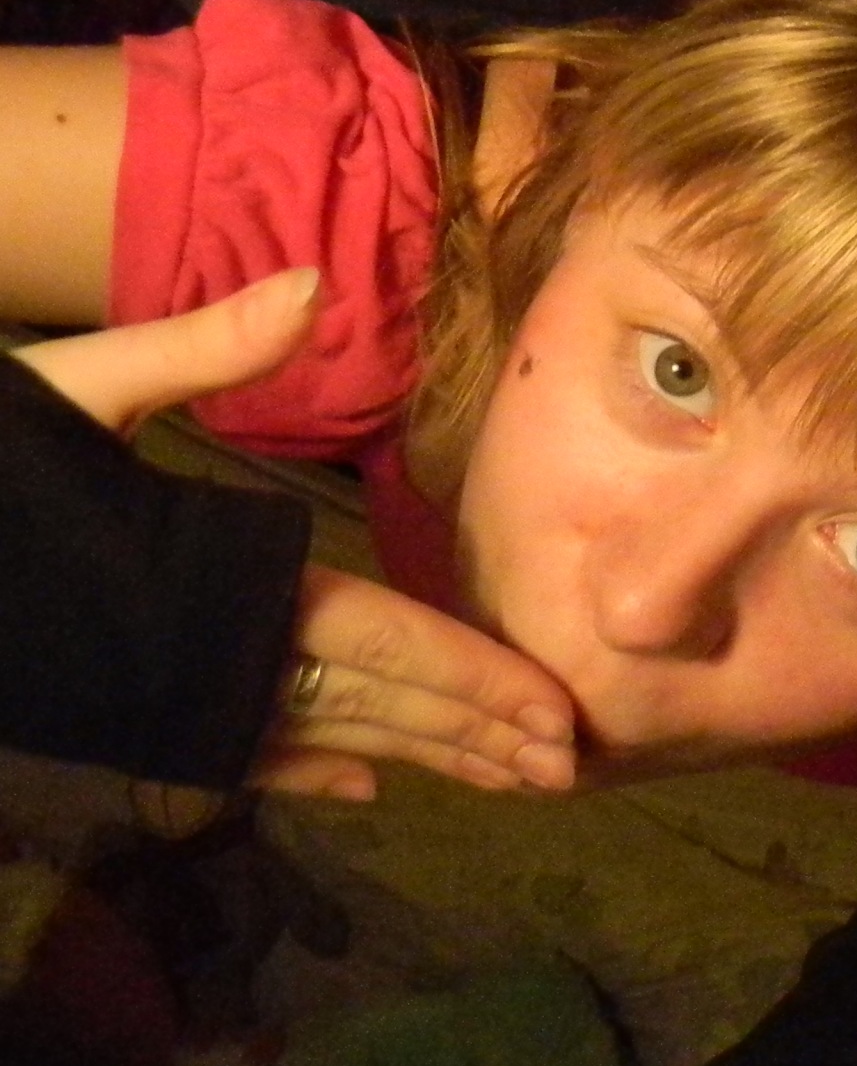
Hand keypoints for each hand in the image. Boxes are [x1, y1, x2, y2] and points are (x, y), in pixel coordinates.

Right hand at [16, 272, 579, 800]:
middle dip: (473, 736)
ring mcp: (171, 698)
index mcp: (221, 581)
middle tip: (569, 772)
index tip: (553, 718)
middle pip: (374, 704)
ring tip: (504, 778)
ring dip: (417, 755)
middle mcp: (211, 655)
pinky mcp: (133, 715)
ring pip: (324, 736)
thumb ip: (202, 347)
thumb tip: (309, 279)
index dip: (472, 682)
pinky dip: (306, 767)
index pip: (380, 642)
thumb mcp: (78, 387)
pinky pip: (241, 752)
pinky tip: (362, 786)